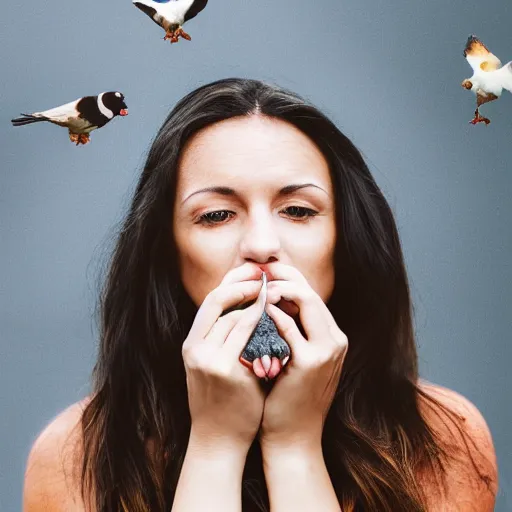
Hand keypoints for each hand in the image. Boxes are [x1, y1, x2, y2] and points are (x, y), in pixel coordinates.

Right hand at [182, 263, 266, 450]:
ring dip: (257, 302)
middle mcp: (195, 348)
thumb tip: (245, 309)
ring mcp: (209, 360)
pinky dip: (262, 322)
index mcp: (191, 344)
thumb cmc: (221, 401)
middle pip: (217, 300)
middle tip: (265, 277)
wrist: (218, 440)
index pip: (210, 301)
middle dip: (242, 283)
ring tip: (275, 294)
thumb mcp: (210, 365)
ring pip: (234, 316)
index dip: (232, 282)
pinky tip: (276, 317)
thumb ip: (222, 338)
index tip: (253, 274)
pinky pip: (247, 337)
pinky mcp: (226, 372)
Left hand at [259, 263, 347, 447]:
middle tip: (258, 270)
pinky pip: (289, 326)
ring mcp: (327, 350)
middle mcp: (336, 339)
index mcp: (333, 336)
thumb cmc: (288, 396)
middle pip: (312, 292)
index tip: (264, 272)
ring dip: (280, 288)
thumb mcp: (295, 359)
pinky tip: (256, 307)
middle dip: (284, 276)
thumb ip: (291, 331)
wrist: (293, 436)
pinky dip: (273, 313)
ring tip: (257, 285)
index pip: (312, 295)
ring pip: (307, 300)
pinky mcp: (311, 362)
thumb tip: (270, 300)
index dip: (288, 278)